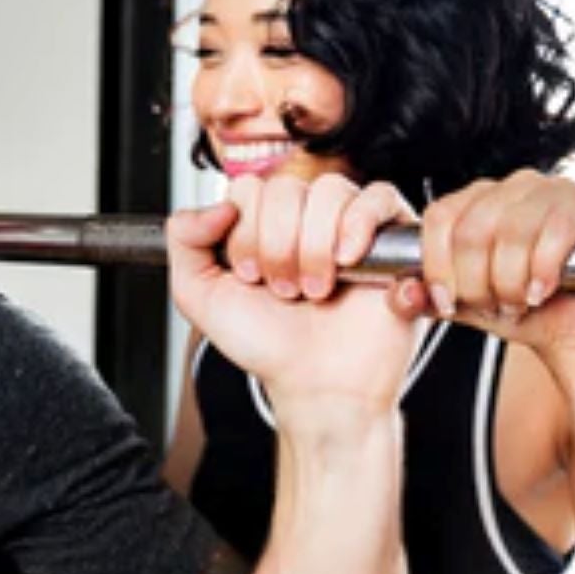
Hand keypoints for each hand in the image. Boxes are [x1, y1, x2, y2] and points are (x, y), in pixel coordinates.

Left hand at [168, 174, 423, 414]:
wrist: (317, 385)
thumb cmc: (266, 344)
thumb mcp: (199, 294)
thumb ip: (183, 239)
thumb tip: (218, 204)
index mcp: (264, 223)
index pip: (249, 189)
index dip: (246, 234)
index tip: (251, 277)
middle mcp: (306, 218)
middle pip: (287, 188)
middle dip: (278, 246)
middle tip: (285, 290)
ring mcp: (348, 224)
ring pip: (329, 191)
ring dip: (314, 247)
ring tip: (315, 289)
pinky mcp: (391, 236)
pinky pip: (378, 196)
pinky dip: (357, 227)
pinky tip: (347, 263)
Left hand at [418, 170, 574, 357]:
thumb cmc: (522, 311)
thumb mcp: (464, 305)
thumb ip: (427, 298)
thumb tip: (403, 292)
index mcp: (479, 199)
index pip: (440, 217)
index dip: (437, 265)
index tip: (447, 301)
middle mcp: (516, 185)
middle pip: (473, 228)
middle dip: (476, 281)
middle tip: (492, 305)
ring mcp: (558, 189)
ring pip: (512, 230)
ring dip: (510, 279)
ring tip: (518, 302)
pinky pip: (557, 229)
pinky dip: (543, 268)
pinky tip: (541, 290)